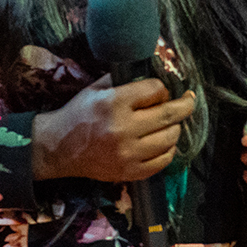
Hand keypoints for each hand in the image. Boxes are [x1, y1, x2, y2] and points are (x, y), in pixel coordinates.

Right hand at [32, 74, 193, 181]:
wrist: (58, 148)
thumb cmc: (79, 114)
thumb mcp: (96, 88)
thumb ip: (124, 81)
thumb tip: (154, 75)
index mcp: (114, 103)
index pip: (155, 90)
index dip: (161, 88)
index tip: (161, 91)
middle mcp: (123, 129)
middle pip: (170, 115)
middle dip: (184, 105)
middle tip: (188, 101)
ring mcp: (128, 153)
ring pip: (170, 138)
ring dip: (175, 128)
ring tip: (169, 123)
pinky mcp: (130, 171)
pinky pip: (163, 161)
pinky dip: (168, 149)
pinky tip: (162, 143)